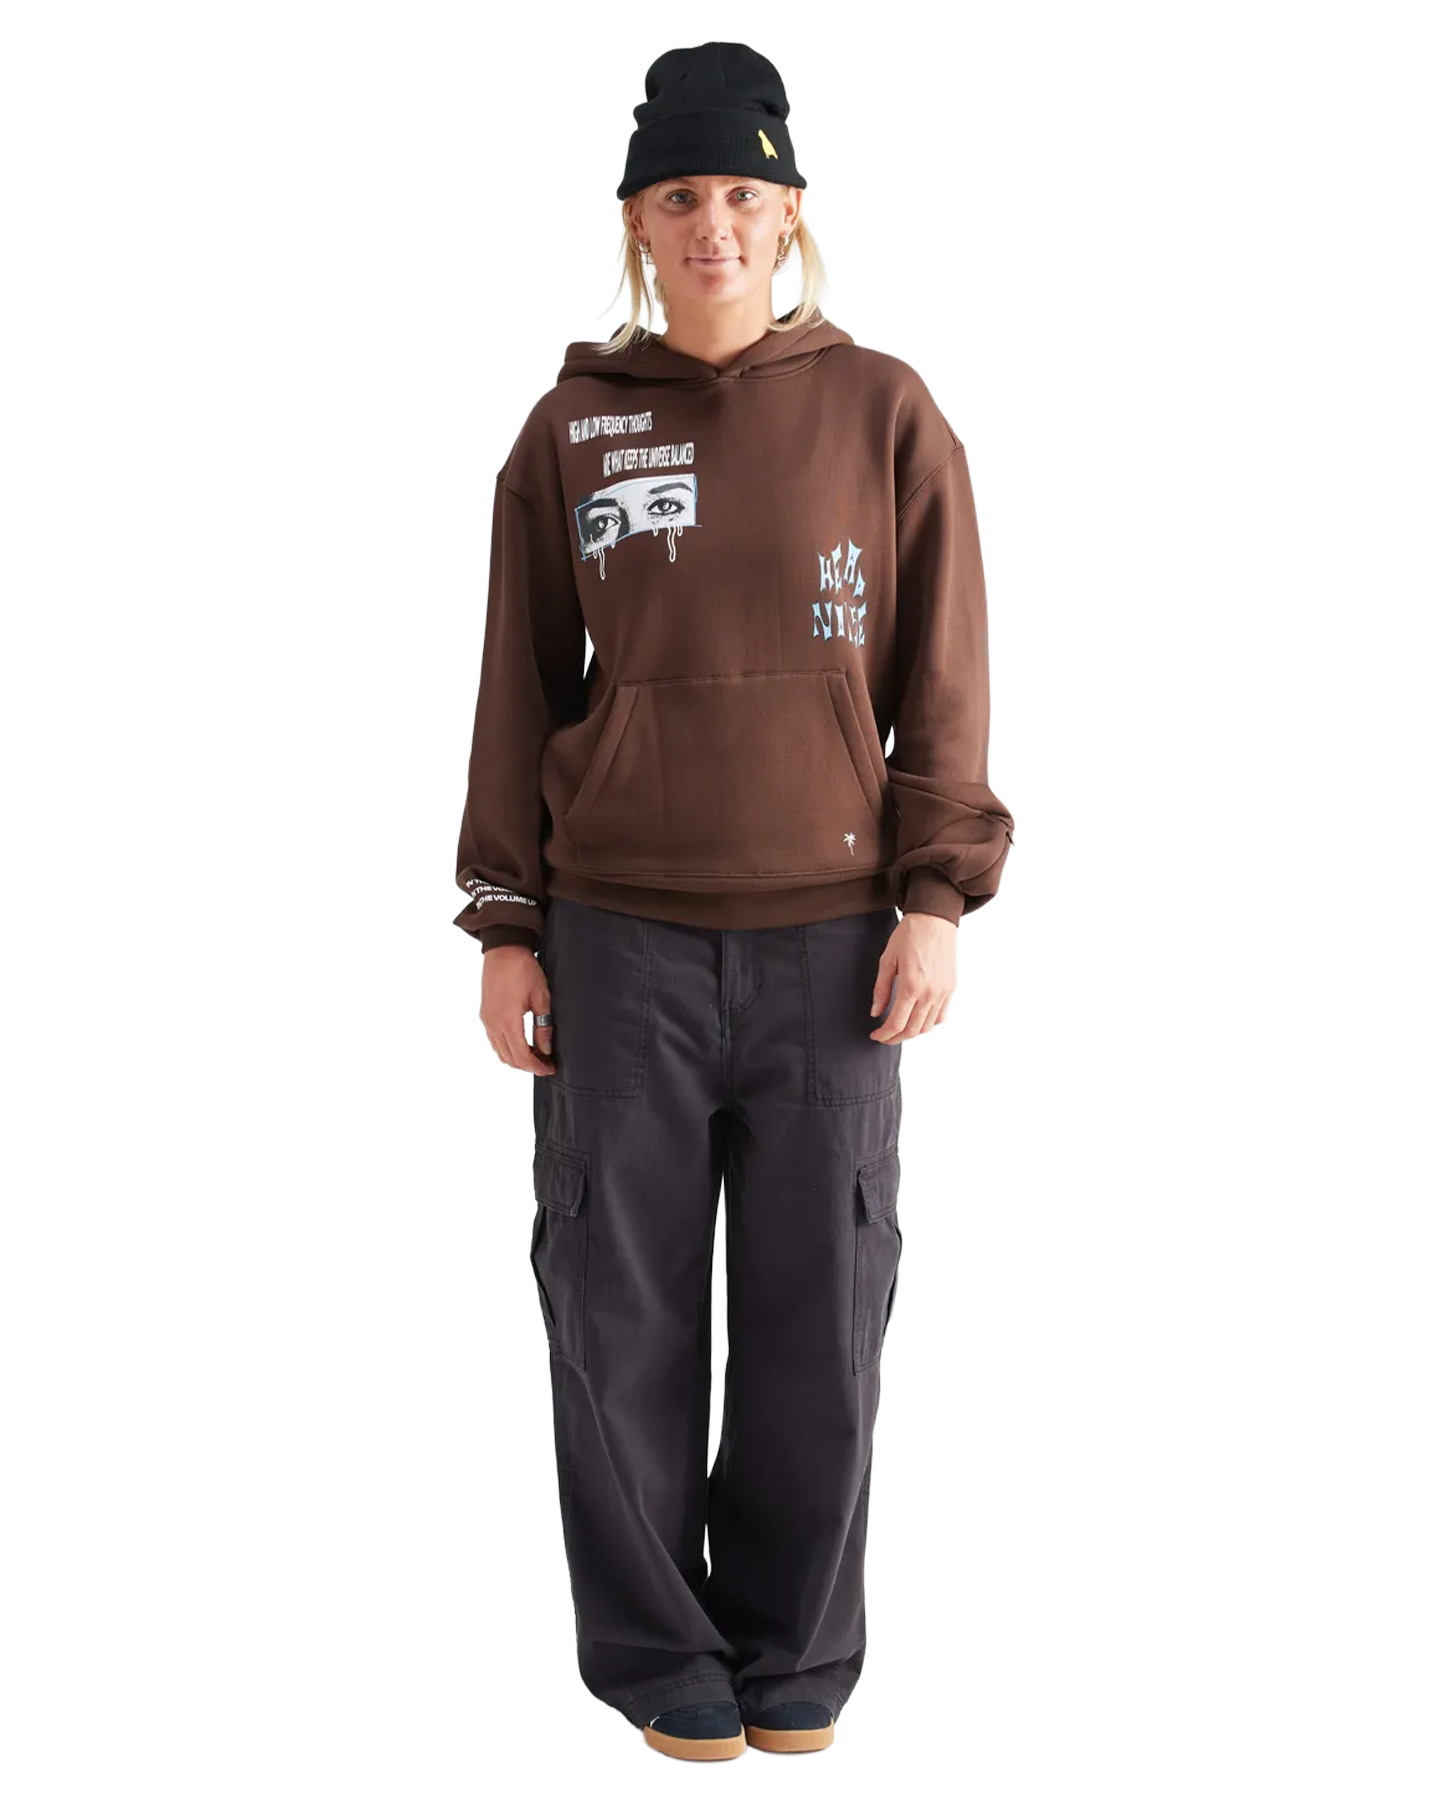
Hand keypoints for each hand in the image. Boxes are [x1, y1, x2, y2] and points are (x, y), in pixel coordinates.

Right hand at [481, 944, 556, 1074]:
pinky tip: (521, 1043)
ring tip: (536, 1055)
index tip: (550, 1068)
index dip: (537, 1067)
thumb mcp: (541, 998)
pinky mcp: (485, 1014)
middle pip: (509, 1058)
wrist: (504, 950)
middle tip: (545, 1064)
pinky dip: (507, 1048)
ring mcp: (487, 1020)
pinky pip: (494, 1040)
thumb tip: (546, 1049)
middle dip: (528, 1066)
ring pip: (500, 1052)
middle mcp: (493, 1024)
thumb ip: (543, 1027)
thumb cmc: (523, 970)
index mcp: (508, 1022)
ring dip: (517, 1058)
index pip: (522, 1057)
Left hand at [869, 911, 957, 1041]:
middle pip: (912, 1030)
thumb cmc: (909, 935)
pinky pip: (941, 1016)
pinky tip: (917, 1019)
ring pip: (928, 1027)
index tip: (875, 1035)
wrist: (933, 920)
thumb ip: (881, 990)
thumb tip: (875, 1012)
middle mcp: (929, 993)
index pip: (896, 1023)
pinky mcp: (950, 989)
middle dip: (895, 1038)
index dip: (884, 1035)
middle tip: (884, 1036)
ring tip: (899, 1029)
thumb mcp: (887, 961)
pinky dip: (929, 1023)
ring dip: (912, 1033)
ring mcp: (943, 993)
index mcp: (911, 986)